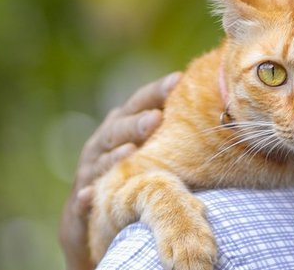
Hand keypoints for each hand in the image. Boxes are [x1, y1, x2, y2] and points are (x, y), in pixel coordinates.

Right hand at [59, 72, 181, 269]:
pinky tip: (89, 194)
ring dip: (114, 157)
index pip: (139, 102)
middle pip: (118, 128)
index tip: (178, 79)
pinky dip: (86, 197)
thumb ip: (168, 128)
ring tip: (130, 151)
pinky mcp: (80, 201)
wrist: (88, 215)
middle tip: (156, 118)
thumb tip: (212, 108)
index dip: (157, 91)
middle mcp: (102, 143)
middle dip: (136, 123)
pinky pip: (83, 198)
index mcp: (121, 124)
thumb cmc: (130, 170)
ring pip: (100, 161)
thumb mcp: (147, 147)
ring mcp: (88, 171)